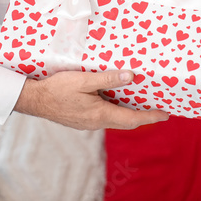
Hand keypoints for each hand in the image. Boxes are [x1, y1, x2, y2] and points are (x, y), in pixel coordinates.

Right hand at [14, 70, 169, 129]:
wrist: (34, 100)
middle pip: (126, 122)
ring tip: (142, 103)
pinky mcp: (82, 120)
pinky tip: (117, 101)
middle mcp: (96, 123)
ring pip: (115, 120)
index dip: (150, 117)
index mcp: (100, 114)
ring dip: (130, 113)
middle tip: (159, 109)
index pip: (132, 119)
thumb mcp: (83, 80)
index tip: (166, 114)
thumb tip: (130, 76)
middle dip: (144, 116)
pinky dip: (116, 111)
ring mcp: (89, 124)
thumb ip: (107, 79)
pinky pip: (105, 117)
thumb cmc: (57, 89)